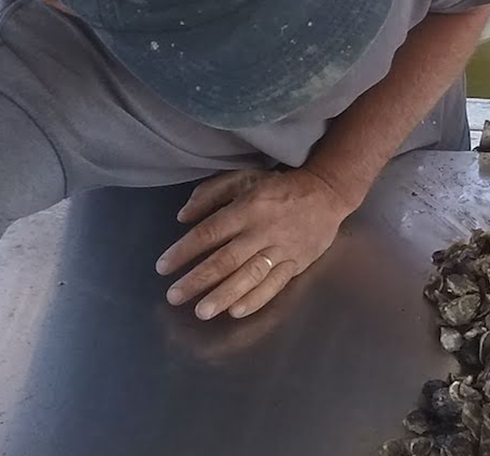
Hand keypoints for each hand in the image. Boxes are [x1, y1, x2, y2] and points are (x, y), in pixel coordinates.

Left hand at [156, 167, 355, 319]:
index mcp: (247, 208)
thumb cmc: (279, 186)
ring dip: (223, 295)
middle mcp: (263, 231)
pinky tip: (236, 311)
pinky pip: (275, 285)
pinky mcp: (297, 263)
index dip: (184, 251)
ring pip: (249, 276)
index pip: (209, 233)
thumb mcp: (243, 177)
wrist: (327, 192)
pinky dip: (255, 299)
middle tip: (174, 296)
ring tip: (201, 311)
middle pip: (226, 259)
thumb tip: (182, 217)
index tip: (163, 267)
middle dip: (197, 280)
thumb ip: (211, 193)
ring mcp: (282, 249)